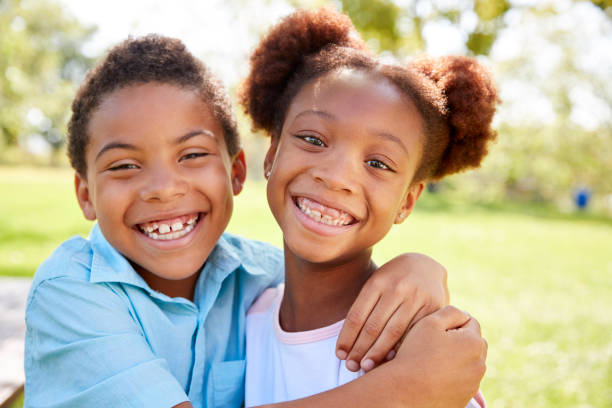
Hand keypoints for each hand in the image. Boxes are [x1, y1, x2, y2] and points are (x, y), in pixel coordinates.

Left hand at [335, 253, 448, 370]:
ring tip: (367, 367)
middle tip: (351, 367)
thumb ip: (365, 308)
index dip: (347, 338)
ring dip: (378, 353)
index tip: (340, 355)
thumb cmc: (393, 280)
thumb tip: (350, 342)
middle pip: (373, 326)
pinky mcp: (433, 306)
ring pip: (393, 332)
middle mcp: (396, 289)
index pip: (356, 315)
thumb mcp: (376, 284)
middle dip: (360, 349)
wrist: (425, 264)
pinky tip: (392, 359)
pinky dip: (401, 347)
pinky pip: (413, 332)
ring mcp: (415, 297)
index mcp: (376, 282)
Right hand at [392, 306, 487, 407]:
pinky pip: (462, 379)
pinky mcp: (465, 397)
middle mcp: (480, 365)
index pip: (470, 322)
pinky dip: (452, 375)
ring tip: (432, 360)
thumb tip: (464, 314)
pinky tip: (434, 375)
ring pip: (468, 362)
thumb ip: (451, 312)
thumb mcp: (430, 322)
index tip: (435, 332)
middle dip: (458, 340)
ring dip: (456, 358)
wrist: (405, 391)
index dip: (451, 323)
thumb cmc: (415, 353)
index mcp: (474, 343)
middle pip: (472, 343)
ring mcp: (474, 384)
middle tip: (434, 344)